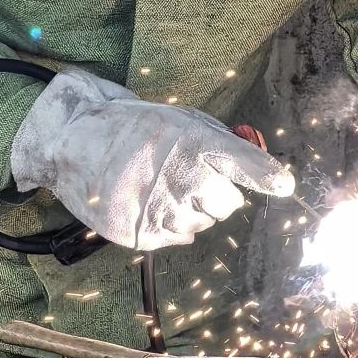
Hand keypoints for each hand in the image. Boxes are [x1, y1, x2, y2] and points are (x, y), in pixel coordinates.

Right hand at [10, 68, 294, 250]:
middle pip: (229, 204)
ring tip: (161, 184)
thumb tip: (267, 170)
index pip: (242, 163)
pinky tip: (148, 200)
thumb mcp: (181, 120)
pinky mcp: (140, 233)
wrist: (73, 142)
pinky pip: (179, 238)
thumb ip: (224, 142)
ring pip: (204, 224)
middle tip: (188, 174)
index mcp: (192, 142)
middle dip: (217, 192)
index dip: (266, 175)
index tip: (284, 184)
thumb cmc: (136, 129)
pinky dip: (170, 223)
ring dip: (192, 209)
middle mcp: (178, 177)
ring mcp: (158, 207)